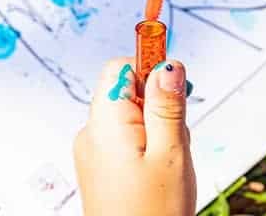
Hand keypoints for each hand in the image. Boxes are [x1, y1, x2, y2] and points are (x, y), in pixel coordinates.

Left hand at [74, 58, 195, 215]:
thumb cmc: (151, 212)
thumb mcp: (170, 153)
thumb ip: (167, 105)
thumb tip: (168, 65)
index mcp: (105, 123)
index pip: (120, 67)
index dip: (149, 69)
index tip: (173, 85)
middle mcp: (92, 131)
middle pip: (128, 90)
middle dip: (158, 106)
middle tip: (173, 138)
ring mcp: (93, 148)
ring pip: (131, 115)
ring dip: (155, 127)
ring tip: (165, 161)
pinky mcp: (99, 162)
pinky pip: (125, 136)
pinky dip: (146, 144)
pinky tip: (156, 169)